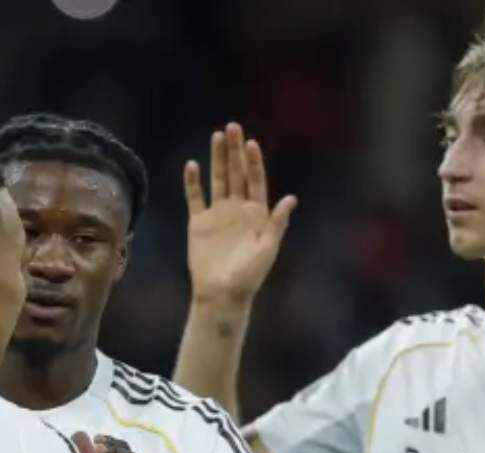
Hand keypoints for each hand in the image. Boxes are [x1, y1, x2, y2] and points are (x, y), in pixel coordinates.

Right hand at [183, 122, 298, 306]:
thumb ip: (277, 223)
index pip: (256, 180)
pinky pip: (195, 197)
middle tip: (233, 127)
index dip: (254, 162)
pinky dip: (193, 182)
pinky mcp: (198, 223)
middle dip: (235, 151)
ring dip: (217, 158)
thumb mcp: (267, 249)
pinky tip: (192, 164)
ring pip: (217, 179)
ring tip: (217, 136)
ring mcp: (218, 214)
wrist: (221, 294)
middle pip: (236, 173)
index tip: (252, 143)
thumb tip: (291, 199)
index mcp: (257, 214)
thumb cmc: (249, 276)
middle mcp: (237, 209)